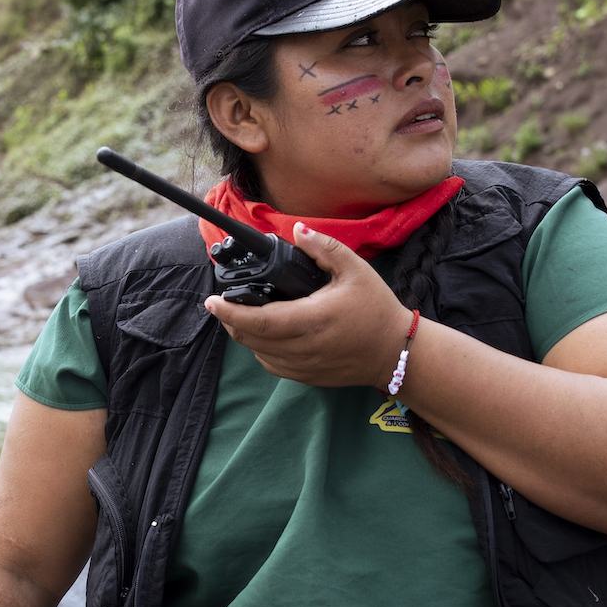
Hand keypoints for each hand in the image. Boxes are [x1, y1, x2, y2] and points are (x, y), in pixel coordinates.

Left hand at [205, 224, 411, 388]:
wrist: (395, 351)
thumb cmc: (377, 309)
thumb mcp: (355, 270)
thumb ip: (323, 248)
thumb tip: (297, 229)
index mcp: (310, 319)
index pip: (257, 320)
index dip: (229, 311)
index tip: (211, 300)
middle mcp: (303, 347)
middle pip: (250, 338)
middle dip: (230, 320)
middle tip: (221, 303)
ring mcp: (303, 366)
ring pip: (258, 353)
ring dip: (244, 335)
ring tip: (240, 316)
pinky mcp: (307, 377)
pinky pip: (272, 365)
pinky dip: (261, 350)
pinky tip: (265, 335)